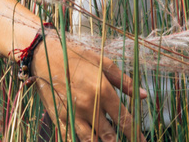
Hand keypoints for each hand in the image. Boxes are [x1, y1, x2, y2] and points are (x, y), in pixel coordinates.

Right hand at [30, 34, 146, 141]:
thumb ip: (124, 81)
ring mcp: (72, 113)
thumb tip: (143, 95)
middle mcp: (89, 105)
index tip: (142, 141)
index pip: (123, 119)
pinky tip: (88, 141)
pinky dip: (81, 141)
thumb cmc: (76, 56)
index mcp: (102, 90)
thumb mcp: (103, 63)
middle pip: (108, 135)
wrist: (45, 55)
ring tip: (108, 141)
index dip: (134, 133)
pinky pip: (71, 138)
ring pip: (90, 140)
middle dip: (117, 141)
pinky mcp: (59, 117)